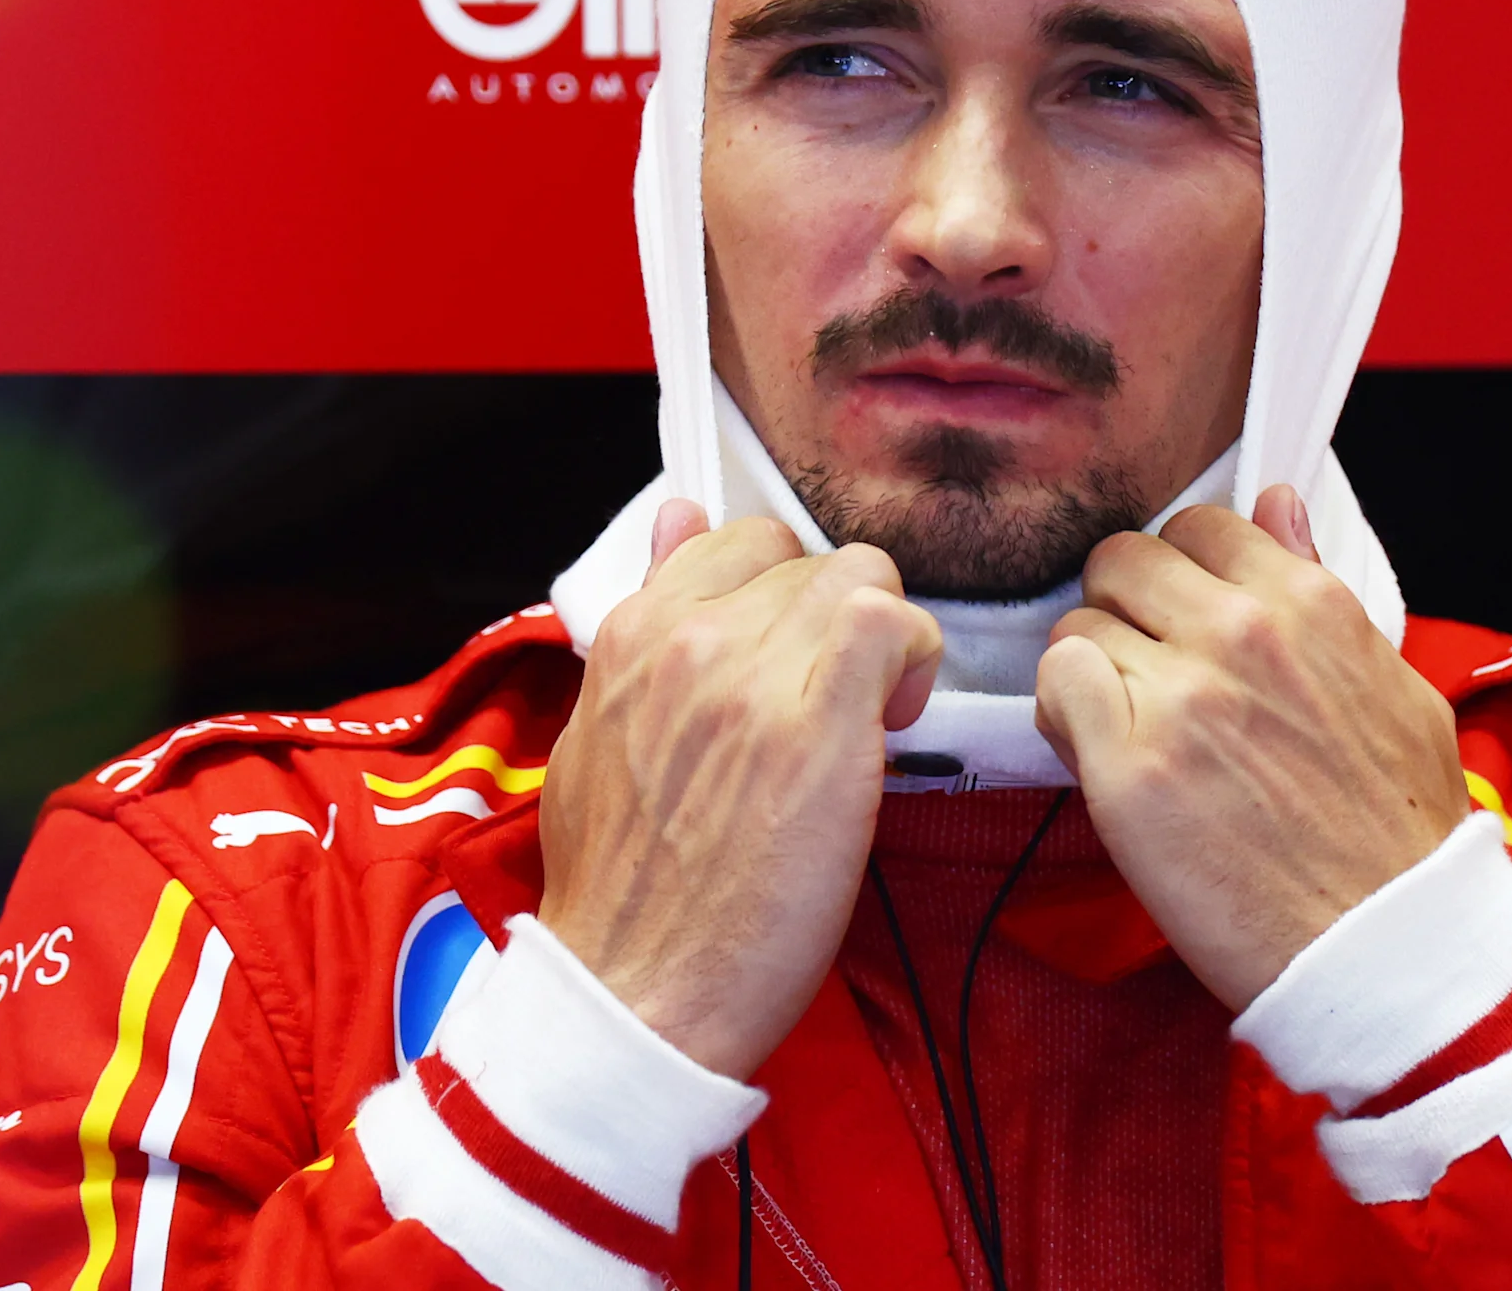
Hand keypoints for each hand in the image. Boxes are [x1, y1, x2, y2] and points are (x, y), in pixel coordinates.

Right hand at [536, 500, 942, 1078]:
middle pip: (813, 563)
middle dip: (838, 627)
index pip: (741, 540)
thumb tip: (678, 521)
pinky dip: (912, 658)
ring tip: (873, 718)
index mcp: (634, 638)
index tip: (793, 661)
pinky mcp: (818, 729)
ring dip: (885, 641)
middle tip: (842, 708)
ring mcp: (752, 680)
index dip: (785, 595)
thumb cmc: (623, 889)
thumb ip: (645, 625)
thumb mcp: (599, 733)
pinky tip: (896, 718)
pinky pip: (889, 623)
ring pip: (863, 578)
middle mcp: (690, 641)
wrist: (634, 991)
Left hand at [1034, 486, 1463, 1012]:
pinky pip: (1055, 686)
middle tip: (1142, 674)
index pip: (1198, 528)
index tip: (1182, 620)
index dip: (1178, 575)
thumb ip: (1324, 591)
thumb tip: (1276, 507)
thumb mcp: (1394, 687)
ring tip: (1125, 729)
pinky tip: (1100, 756)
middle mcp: (1241, 632)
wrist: (1386, 944)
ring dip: (1091, 671)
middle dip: (1123, 611)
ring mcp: (1182, 694)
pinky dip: (1062, 716)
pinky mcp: (1130, 765)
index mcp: (1308, 604)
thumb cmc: (1398, 834)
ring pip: (1079, 624)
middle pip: (1122, 560)